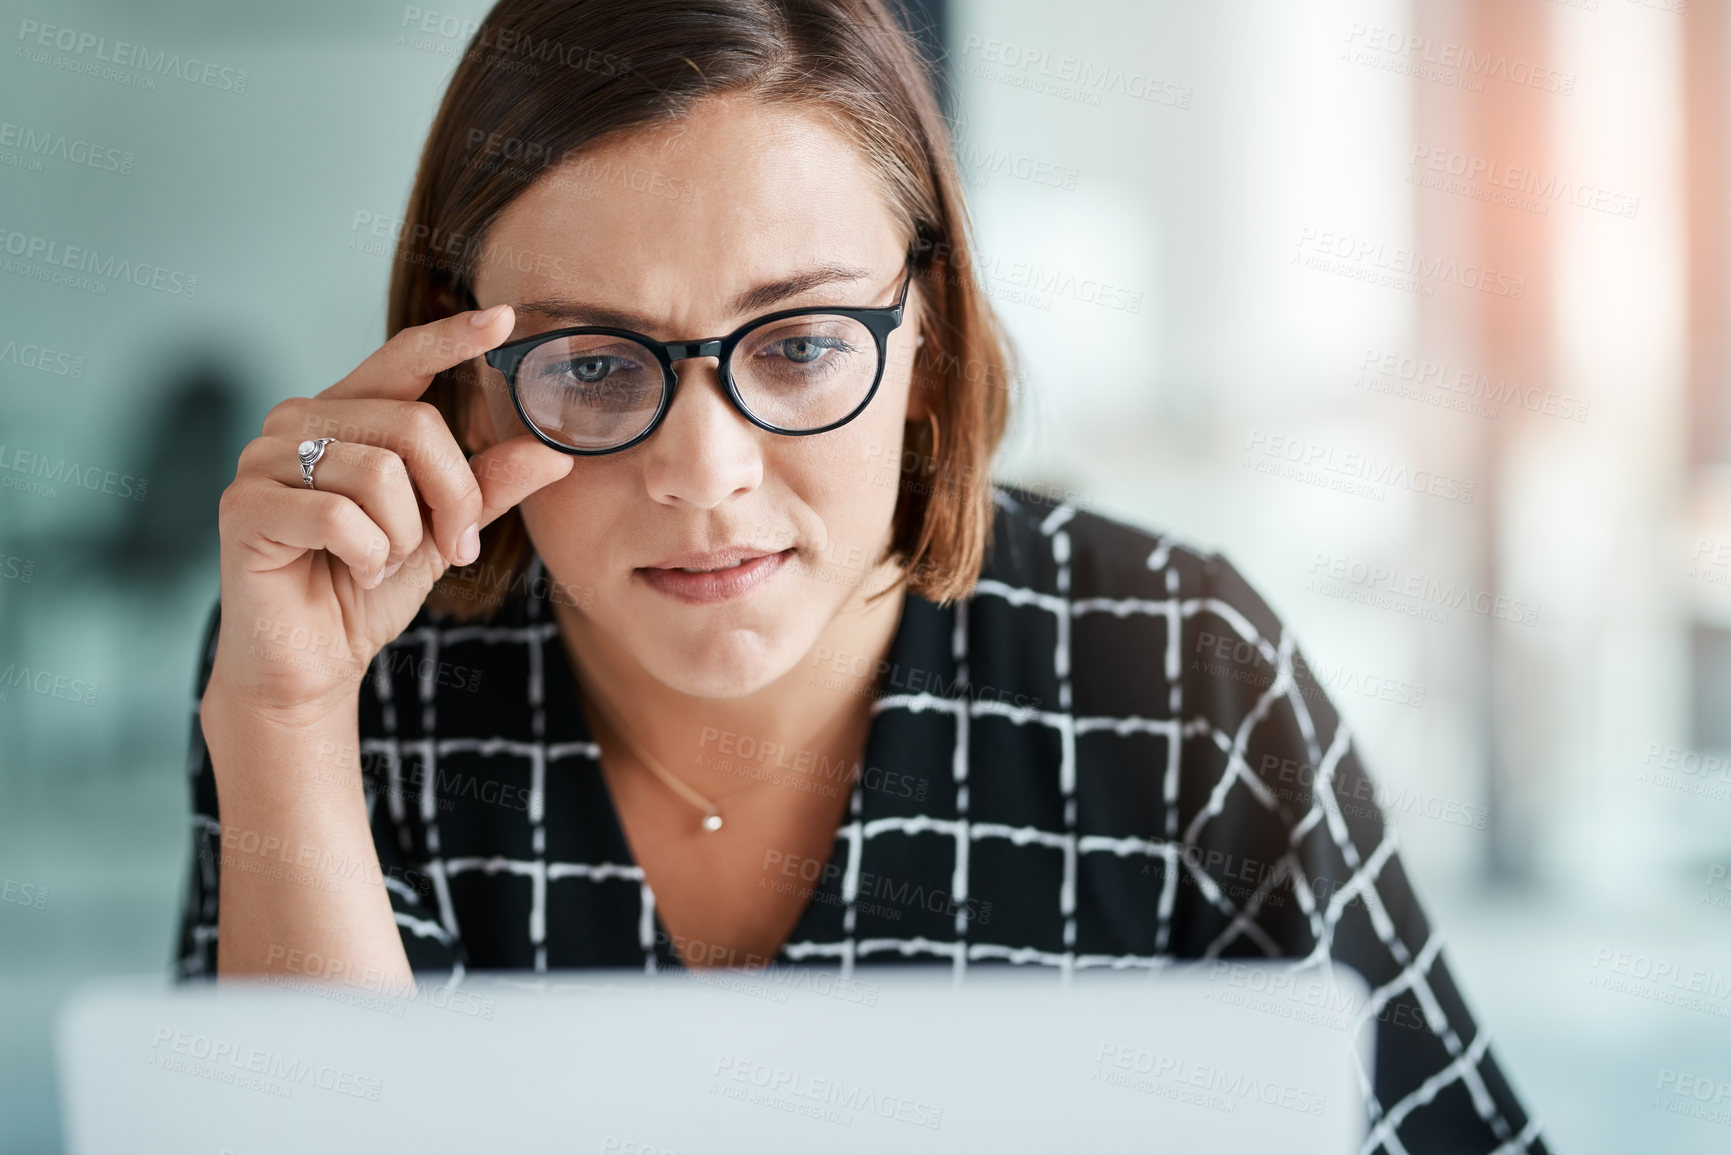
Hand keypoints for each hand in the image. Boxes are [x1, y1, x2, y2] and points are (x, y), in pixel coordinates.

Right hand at [208, 305, 572, 719]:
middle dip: (453, 497)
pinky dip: (368, 556)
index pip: (403, 358)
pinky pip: (338, 516)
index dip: (452, 337)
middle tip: (455, 548)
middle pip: (413, 425)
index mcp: (344, 415)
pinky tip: (357, 572)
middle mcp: (297, 423)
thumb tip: (555, 454)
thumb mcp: (440, 532)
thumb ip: (487, 488)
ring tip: (384, 564)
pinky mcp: (244, 507)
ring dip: (404, 537)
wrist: (312, 665)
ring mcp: (262, 461)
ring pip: (379, 474)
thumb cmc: (367, 591)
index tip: (507, 319)